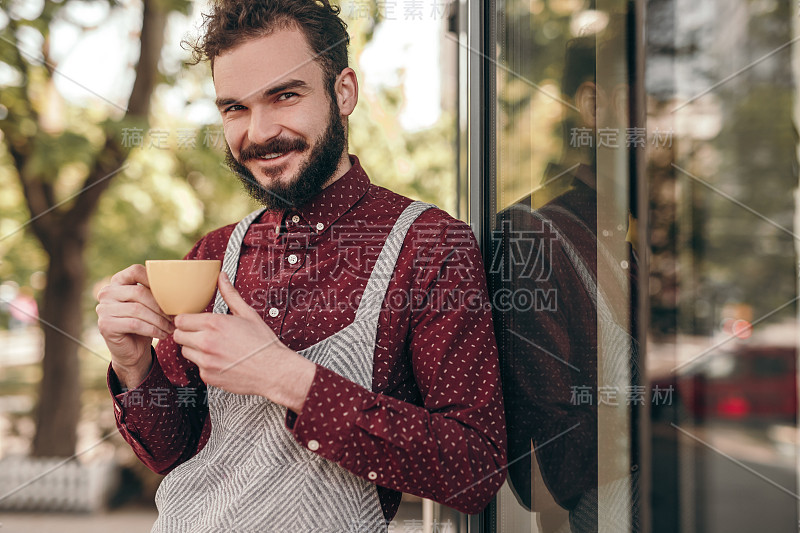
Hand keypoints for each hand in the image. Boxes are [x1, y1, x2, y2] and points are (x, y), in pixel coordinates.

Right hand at [96, 264, 172, 386]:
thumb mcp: (151, 304)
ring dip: (159, 320)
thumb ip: (156, 292)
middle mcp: (107, 292)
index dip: (154, 279)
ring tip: (171, 328)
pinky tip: (163, 335)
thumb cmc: (145, 323)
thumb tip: (180, 287)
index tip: (171, 293)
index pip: (135, 271)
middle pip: (139, 292)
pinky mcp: (105, 325)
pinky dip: (152, 330)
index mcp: (118, 281)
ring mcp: (103, 309)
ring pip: (138, 309)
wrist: (132, 350)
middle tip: (174, 317)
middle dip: (160, 305)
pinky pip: (135, 324)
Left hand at [174, 272, 315, 411]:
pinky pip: (197, 367)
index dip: (186, 320)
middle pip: (178, 335)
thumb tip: (222, 278)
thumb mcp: (247, 314)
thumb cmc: (263, 344)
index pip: (181, 319)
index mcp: (214, 324)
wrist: (273, 370)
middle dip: (187, 333)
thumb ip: (230, 294)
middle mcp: (206, 342)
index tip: (192, 321)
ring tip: (212, 347)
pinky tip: (220, 359)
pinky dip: (205, 363)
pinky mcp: (207, 376)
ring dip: (194, 348)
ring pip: (185, 351)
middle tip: (200, 333)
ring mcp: (205, 361)